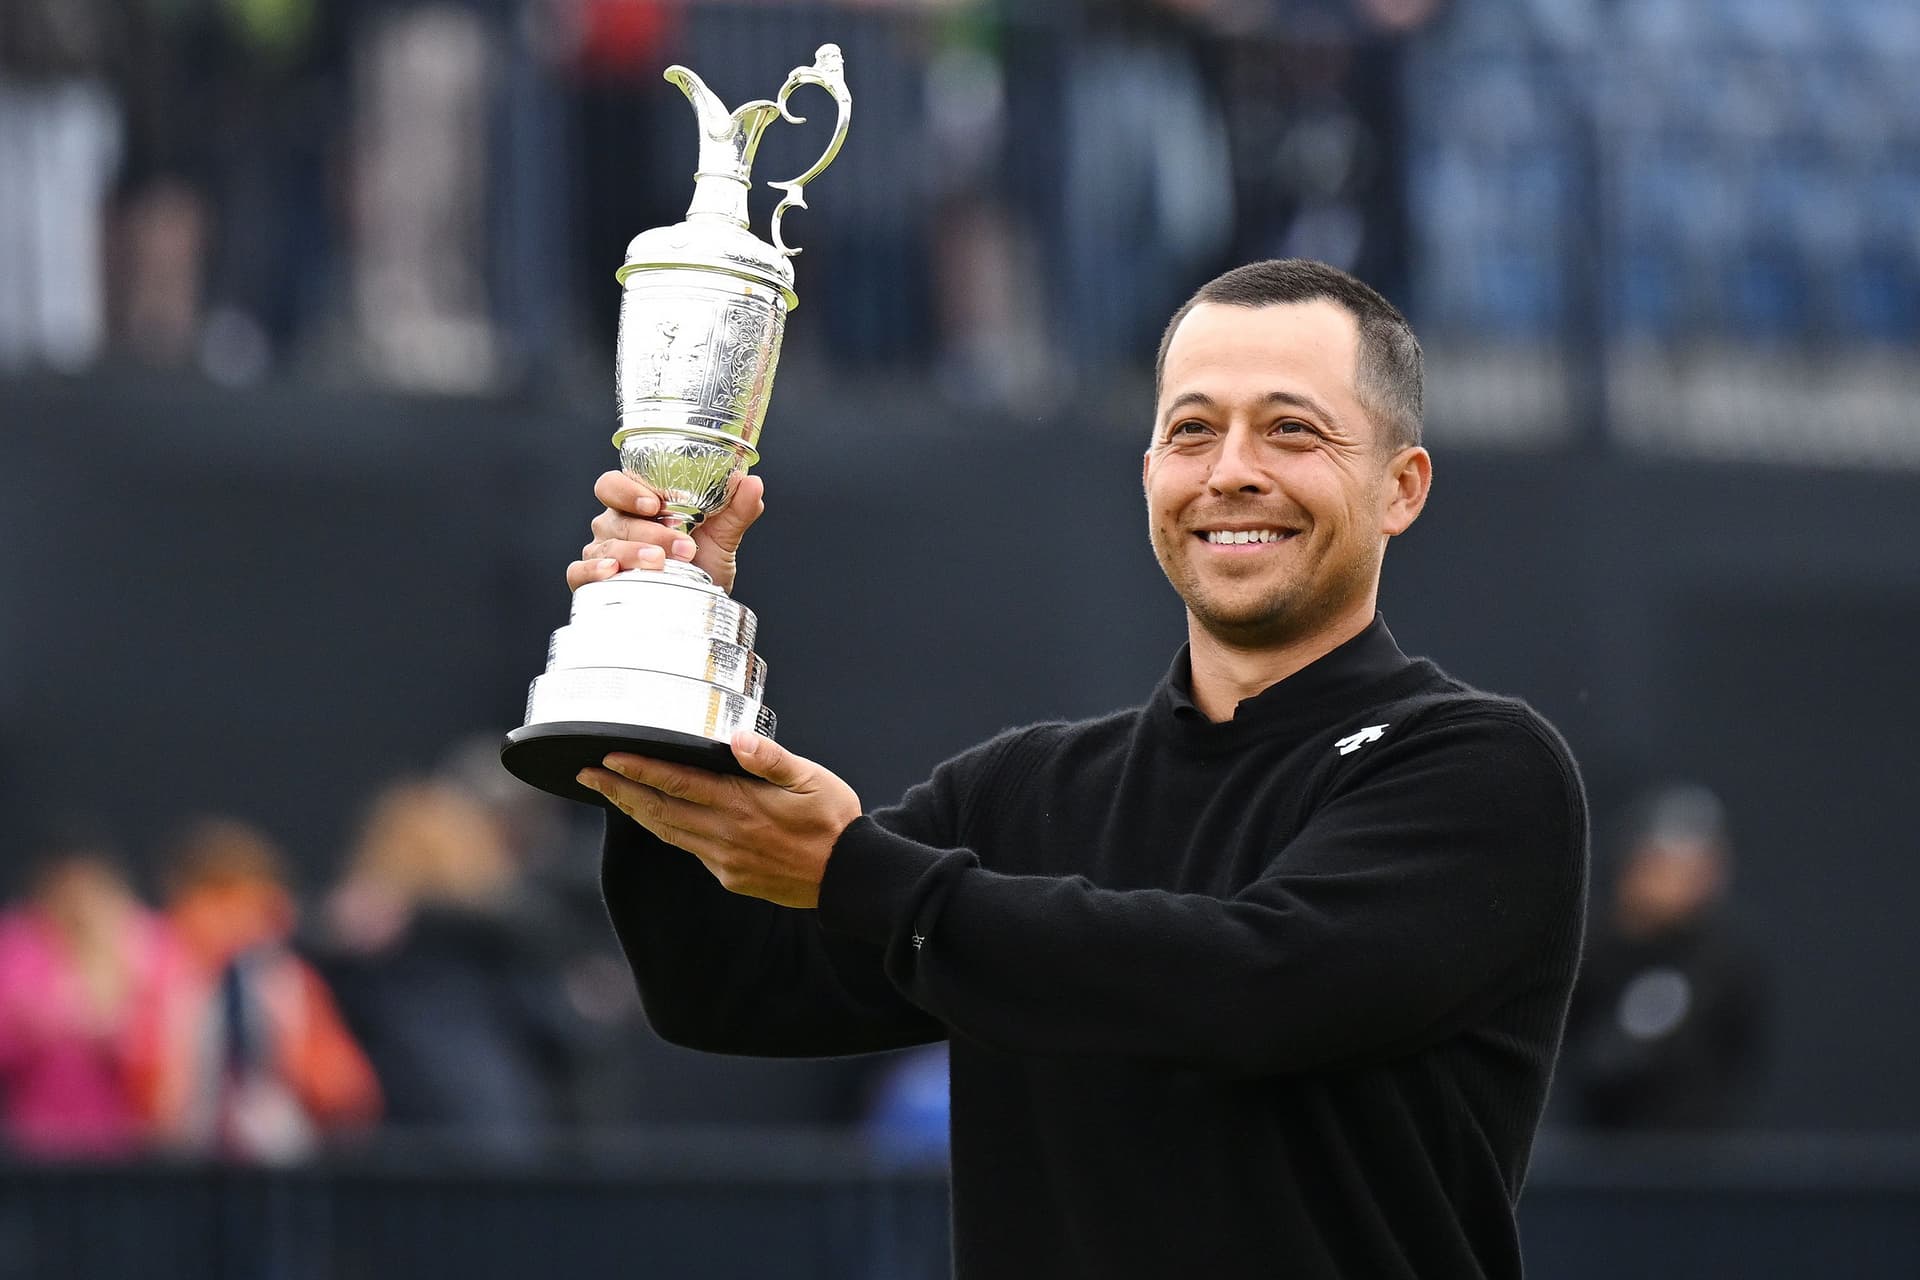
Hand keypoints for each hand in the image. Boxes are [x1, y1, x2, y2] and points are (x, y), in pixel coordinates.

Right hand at [567, 470, 765, 595]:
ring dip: (633, 553)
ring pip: (604, 545)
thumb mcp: (724, 537)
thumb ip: (737, 509)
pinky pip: (579, 572)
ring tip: (661, 564)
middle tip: (681, 547)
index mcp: (636, 505)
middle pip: (615, 518)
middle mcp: (614, 524)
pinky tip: (612, 572)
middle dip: (649, 532)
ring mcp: (602, 552)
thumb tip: (753, 482)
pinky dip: (591, 571)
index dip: (628, 490)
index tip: (655, 503)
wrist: (700, 609)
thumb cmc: (702, 565)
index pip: (615, 484)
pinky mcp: (594, 582)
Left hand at [579, 733, 861, 908]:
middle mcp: (725, 834)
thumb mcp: (812, 780)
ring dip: (635, 811)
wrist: (848, 877)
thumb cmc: (834, 821)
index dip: (640, 770)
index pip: (678, 783)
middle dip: (619, 790)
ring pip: (667, 832)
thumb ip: (772, 759)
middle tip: (586, 774)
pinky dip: (663, 830)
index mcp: (741, 805)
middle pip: (659, 809)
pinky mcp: (729, 875)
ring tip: (609, 793)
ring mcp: (724, 859)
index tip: (608, 758)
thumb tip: (737, 738)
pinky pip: (688, 849)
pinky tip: (656, 818)